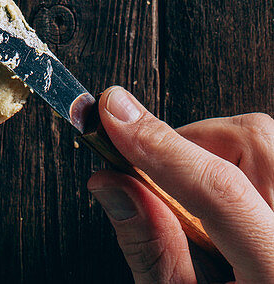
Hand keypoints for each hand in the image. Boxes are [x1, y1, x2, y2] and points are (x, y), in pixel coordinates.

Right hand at [88, 87, 273, 283]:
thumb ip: (155, 254)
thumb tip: (112, 183)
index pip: (220, 189)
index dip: (159, 144)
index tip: (111, 114)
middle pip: (252, 143)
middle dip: (188, 144)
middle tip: (152, 179)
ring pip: (263, 142)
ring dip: (213, 154)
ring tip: (195, 210)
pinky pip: (269, 161)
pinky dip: (238, 168)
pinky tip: (222, 214)